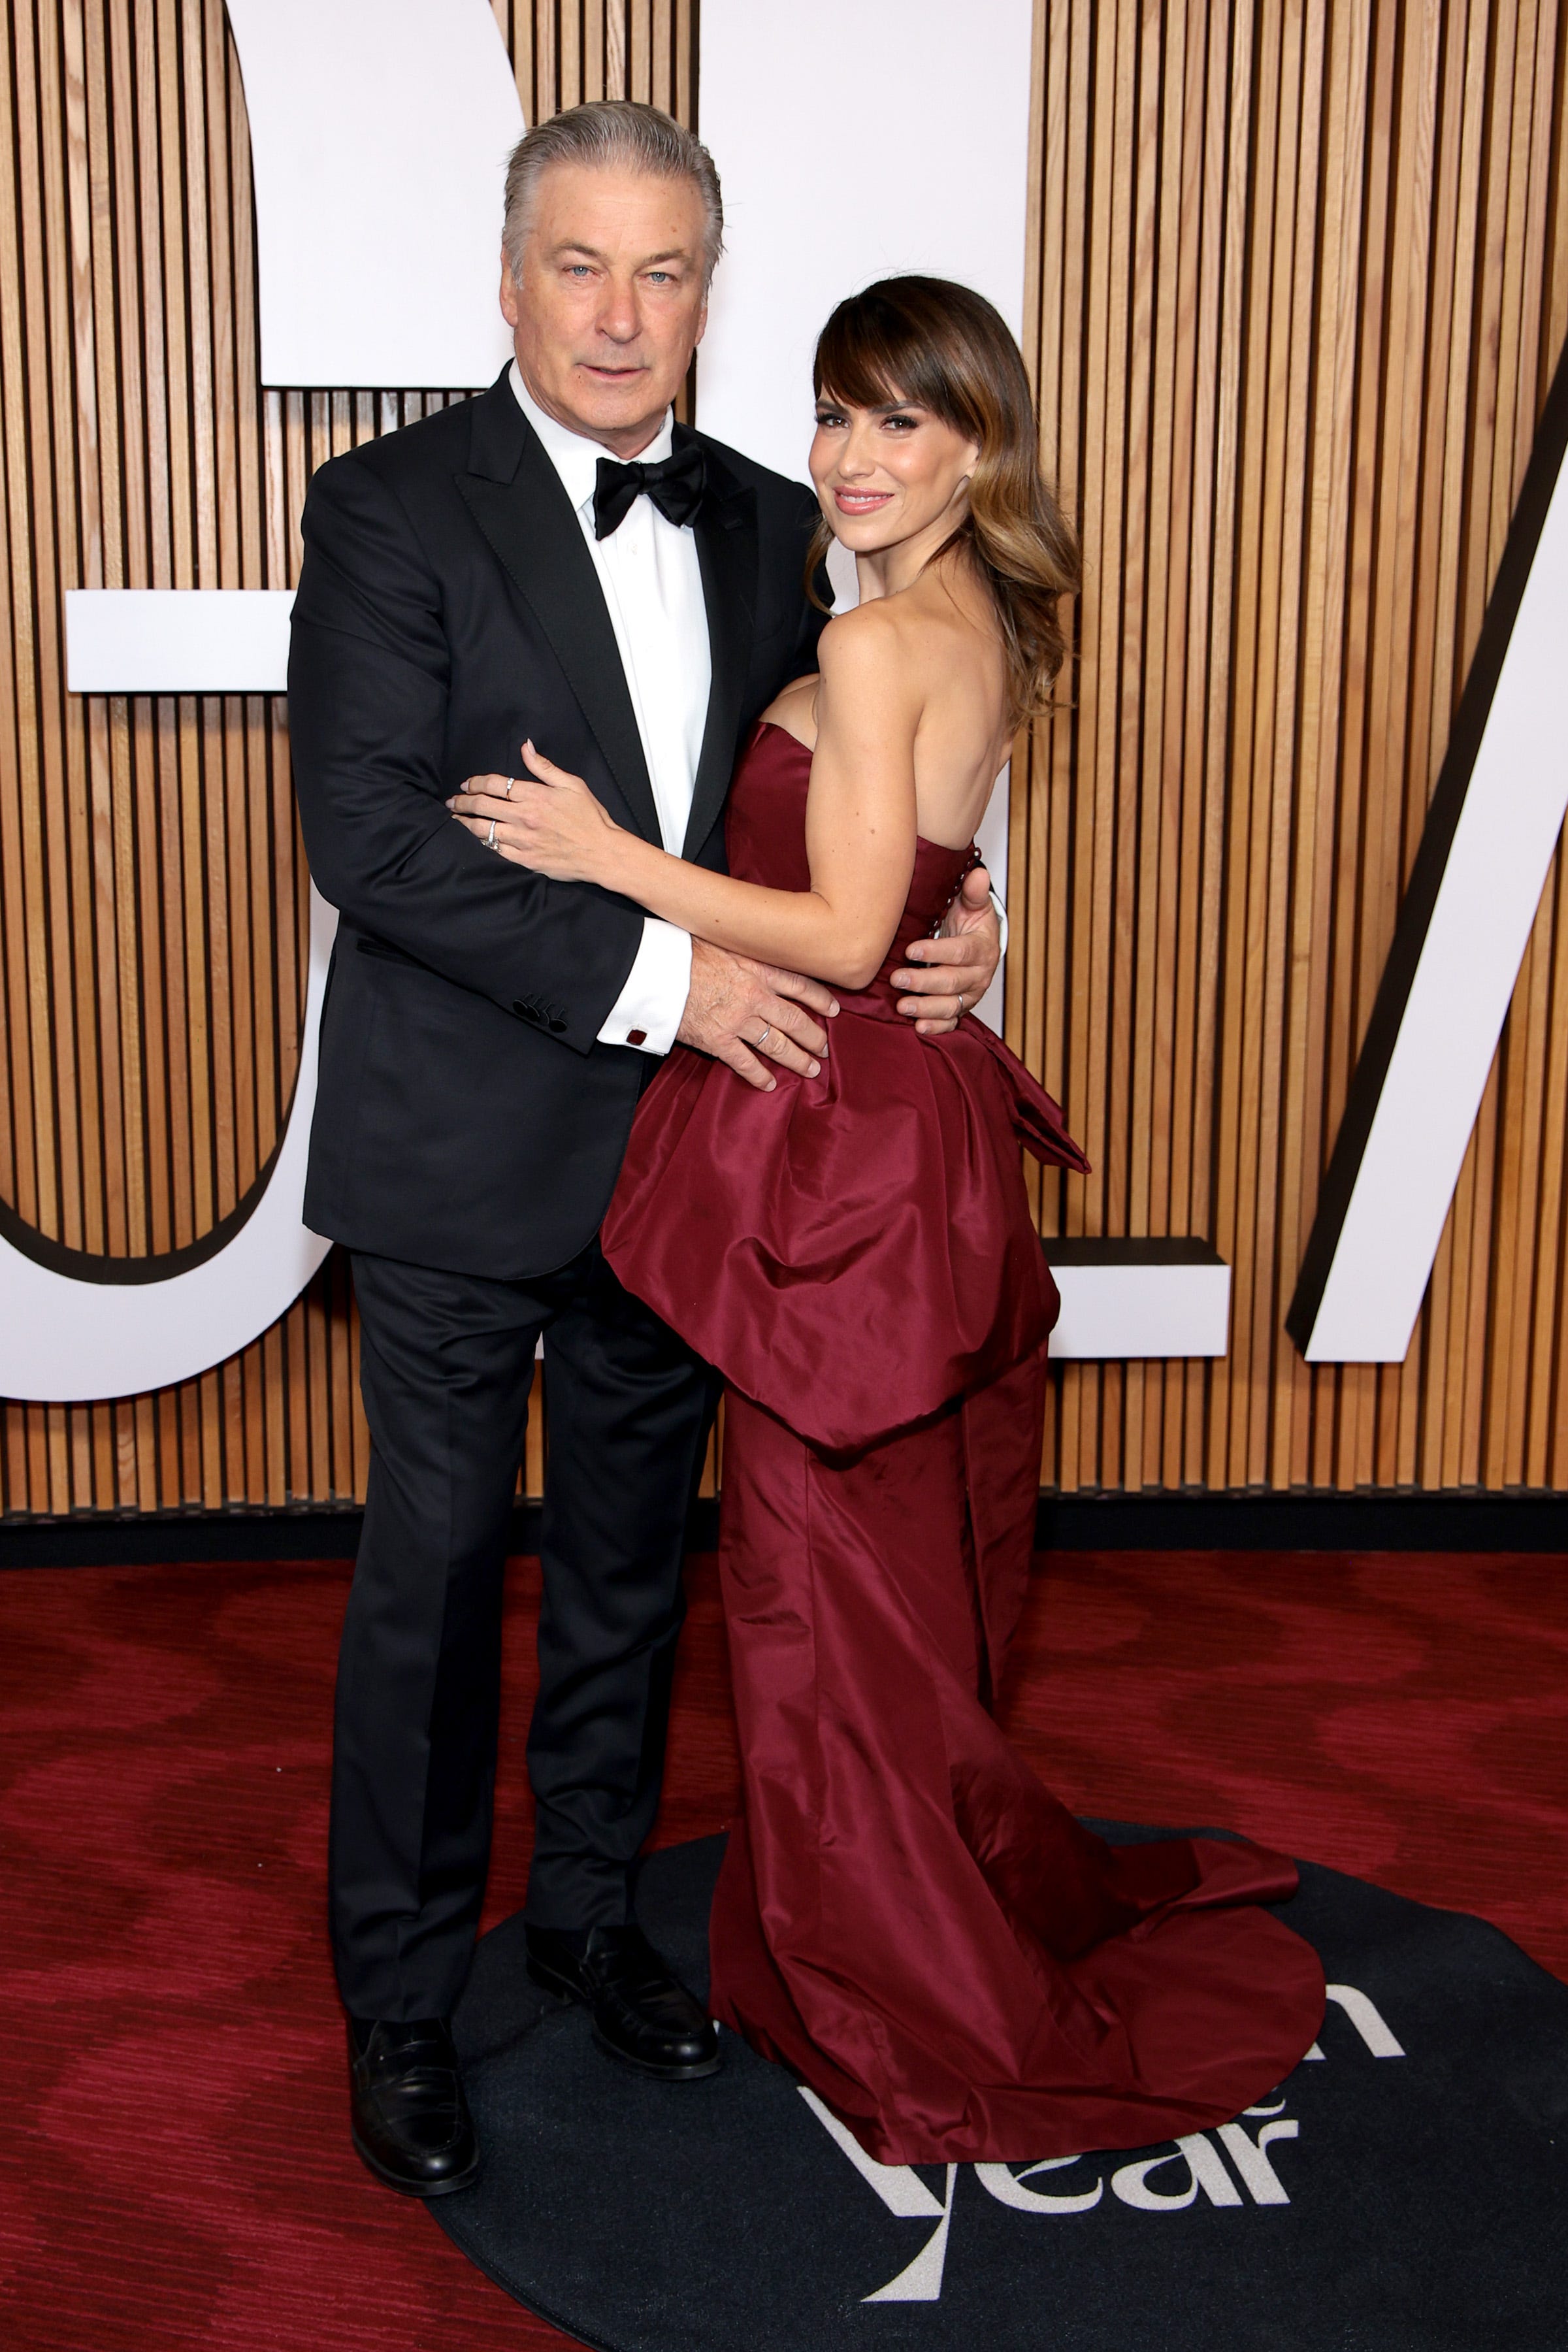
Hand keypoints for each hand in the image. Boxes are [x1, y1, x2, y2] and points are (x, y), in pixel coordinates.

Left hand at [448, 740, 621, 884]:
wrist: (603, 853)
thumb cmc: (591, 818)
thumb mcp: (572, 785)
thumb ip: (544, 767)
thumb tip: (526, 747)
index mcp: (535, 796)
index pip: (494, 784)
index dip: (475, 782)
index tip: (466, 784)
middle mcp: (525, 817)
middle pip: (482, 806)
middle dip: (462, 802)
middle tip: (453, 802)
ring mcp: (523, 840)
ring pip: (483, 830)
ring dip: (465, 824)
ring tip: (455, 821)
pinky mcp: (525, 860)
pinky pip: (495, 851)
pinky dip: (481, 843)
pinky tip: (475, 839)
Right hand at [677, 939, 836, 1092]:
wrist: (655, 971)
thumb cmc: (685, 950)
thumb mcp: (724, 939)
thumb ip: (745, 950)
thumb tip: (757, 949)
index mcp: (758, 969)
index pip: (801, 985)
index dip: (821, 999)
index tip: (834, 1010)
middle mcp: (755, 996)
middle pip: (795, 1020)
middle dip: (814, 1037)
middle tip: (825, 1048)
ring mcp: (738, 1021)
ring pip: (777, 1045)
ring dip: (797, 1059)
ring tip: (810, 1069)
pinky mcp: (718, 1041)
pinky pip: (745, 1063)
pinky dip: (760, 1076)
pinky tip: (770, 1084)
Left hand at [890, 865, 1000, 1033]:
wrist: (980, 945)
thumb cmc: (970, 922)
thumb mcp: (972, 905)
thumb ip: (973, 892)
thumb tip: (978, 873)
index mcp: (981, 948)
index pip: (959, 952)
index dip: (936, 952)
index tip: (911, 950)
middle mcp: (979, 975)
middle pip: (952, 982)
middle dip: (923, 982)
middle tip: (897, 979)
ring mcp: (970, 994)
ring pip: (951, 1006)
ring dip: (926, 1008)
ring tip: (902, 1006)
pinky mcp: (962, 1008)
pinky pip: (952, 1022)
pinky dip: (937, 1027)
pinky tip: (919, 1027)